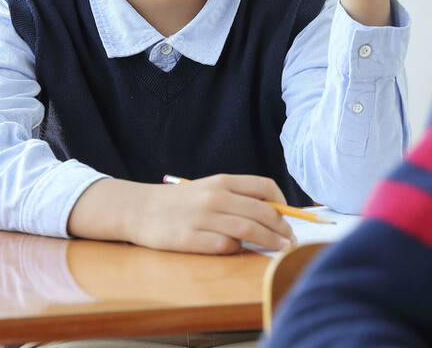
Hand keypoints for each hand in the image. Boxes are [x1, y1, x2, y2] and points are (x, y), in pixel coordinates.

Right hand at [68, 174, 296, 253]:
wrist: (140, 209)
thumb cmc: (181, 202)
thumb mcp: (209, 189)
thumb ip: (237, 197)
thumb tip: (274, 213)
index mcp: (222, 181)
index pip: (264, 186)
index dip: (283, 203)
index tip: (289, 217)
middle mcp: (215, 196)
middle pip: (262, 211)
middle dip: (283, 228)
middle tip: (291, 240)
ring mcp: (202, 217)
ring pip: (248, 229)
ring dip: (270, 241)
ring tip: (281, 249)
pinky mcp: (189, 239)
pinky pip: (224, 245)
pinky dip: (238, 248)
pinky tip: (240, 250)